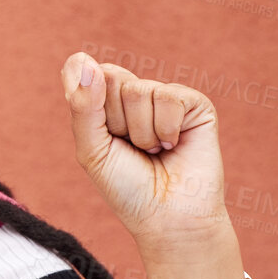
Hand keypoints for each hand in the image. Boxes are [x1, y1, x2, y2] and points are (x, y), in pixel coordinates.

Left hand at [59, 53, 231, 252]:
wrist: (167, 218)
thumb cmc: (126, 187)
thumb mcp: (91, 149)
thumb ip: (82, 105)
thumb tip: (84, 60)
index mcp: (105, 102)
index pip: (85, 73)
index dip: (89, 103)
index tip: (102, 135)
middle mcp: (134, 95)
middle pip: (111, 77)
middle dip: (115, 121)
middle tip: (131, 148)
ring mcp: (165, 97)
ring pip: (139, 89)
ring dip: (142, 132)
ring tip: (154, 152)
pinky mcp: (195, 104)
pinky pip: (168, 97)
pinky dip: (166, 129)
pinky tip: (174, 146)